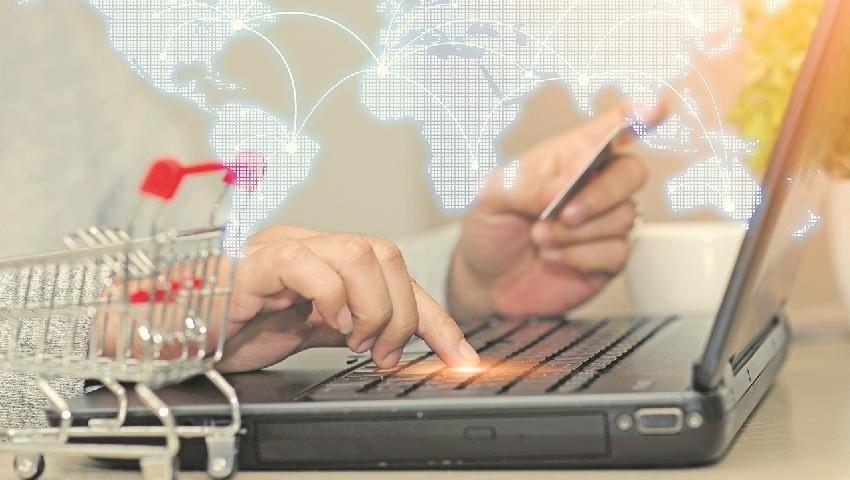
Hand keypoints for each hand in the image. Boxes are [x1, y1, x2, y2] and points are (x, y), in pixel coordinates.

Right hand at [217, 225, 478, 371]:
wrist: (174, 331)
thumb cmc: (234, 329)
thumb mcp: (311, 335)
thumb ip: (354, 330)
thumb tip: (400, 346)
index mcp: (330, 262)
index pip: (399, 277)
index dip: (436, 318)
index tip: (460, 357)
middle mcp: (314, 247)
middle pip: (388, 255)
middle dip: (402, 312)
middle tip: (381, 352)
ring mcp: (287, 249)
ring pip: (361, 252)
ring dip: (372, 307)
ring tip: (354, 340)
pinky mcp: (257, 262)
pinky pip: (308, 264)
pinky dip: (331, 297)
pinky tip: (326, 323)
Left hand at [448, 101, 666, 322]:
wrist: (485, 282)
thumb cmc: (490, 229)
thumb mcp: (489, 198)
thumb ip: (525, 184)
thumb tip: (564, 187)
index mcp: (566, 158)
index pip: (608, 129)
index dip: (637, 116)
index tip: (655, 108)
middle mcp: (592, 186)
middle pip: (631, 171)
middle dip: (602, 193)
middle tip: (565, 213)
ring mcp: (603, 222)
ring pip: (623, 216)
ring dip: (576, 232)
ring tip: (539, 238)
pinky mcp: (607, 258)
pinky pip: (617, 251)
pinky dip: (581, 256)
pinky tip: (553, 258)